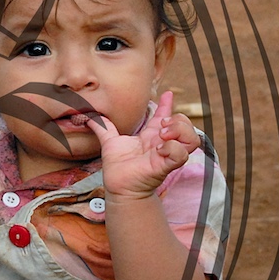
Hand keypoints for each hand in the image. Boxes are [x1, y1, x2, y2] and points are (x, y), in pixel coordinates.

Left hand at [86, 91, 200, 198]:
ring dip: (179, 131)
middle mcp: (163, 144)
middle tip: (161, 125)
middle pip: (186, 125)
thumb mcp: (109, 141)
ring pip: (192, 138)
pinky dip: (173, 148)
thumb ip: (102, 127)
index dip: (167, 104)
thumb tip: (87, 115)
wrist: (118, 186)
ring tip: (162, 134)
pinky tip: (159, 149)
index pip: (165, 116)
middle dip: (178, 120)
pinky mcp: (166, 166)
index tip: (168, 93)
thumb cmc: (117, 167)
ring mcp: (167, 154)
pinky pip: (181, 154)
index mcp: (152, 136)